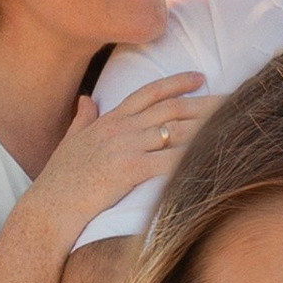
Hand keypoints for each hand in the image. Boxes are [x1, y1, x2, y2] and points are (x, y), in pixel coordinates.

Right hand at [31, 74, 217, 236]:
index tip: (199, 77)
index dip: (176, 83)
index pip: (148, 93)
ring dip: (206, 125)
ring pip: (175, 130)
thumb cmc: (60, 178)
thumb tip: (86, 99)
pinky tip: (213, 155)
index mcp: (110, 120)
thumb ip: (82, 118)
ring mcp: (126, 146)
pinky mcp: (130, 169)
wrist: (51, 204)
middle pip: (171, 108)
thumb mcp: (70, 140)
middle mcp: (122, 128)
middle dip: (204, 102)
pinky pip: (169, 160)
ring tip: (232, 122)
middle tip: (232, 98)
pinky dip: (193, 156)